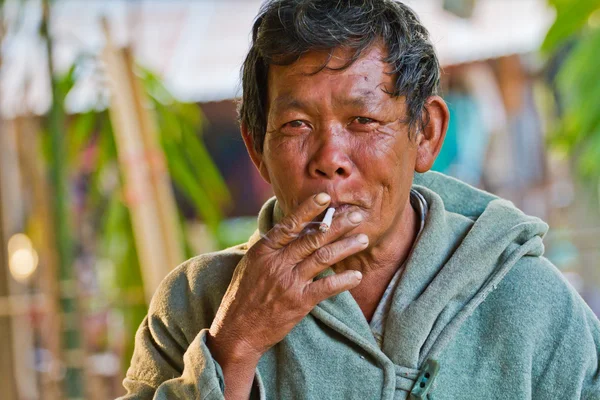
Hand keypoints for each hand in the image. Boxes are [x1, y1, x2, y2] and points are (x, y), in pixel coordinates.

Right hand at [208, 192, 367, 363]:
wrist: (237, 331)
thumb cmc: (243, 296)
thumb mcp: (250, 265)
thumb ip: (270, 247)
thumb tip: (290, 228)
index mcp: (264, 251)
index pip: (289, 224)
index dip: (308, 209)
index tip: (325, 197)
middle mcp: (277, 263)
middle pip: (312, 238)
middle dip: (338, 224)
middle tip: (358, 215)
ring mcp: (288, 282)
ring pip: (322, 258)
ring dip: (346, 247)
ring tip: (363, 240)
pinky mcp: (298, 303)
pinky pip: (325, 287)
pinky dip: (343, 281)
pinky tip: (357, 275)